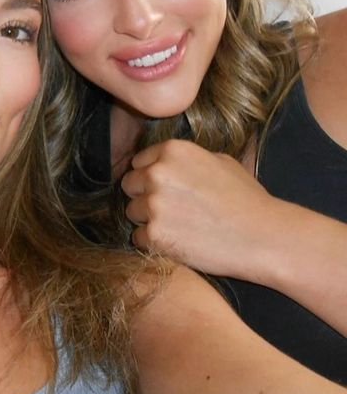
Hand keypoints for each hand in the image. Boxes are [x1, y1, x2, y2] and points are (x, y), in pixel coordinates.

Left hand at [122, 139, 274, 277]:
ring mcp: (154, 205)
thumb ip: (186, 160)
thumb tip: (166, 163)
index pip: (139, 162)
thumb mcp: (219, 161)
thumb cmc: (247, 198)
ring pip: (131, 212)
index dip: (150, 176)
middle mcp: (157, 173)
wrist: (264, 236)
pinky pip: (138, 238)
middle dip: (144, 196)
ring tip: (177, 227)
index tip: (165, 188)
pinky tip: (177, 242)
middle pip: (130, 185)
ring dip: (147, 220)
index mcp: (172, 151)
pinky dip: (153, 242)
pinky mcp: (154, 235)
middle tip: (169, 209)